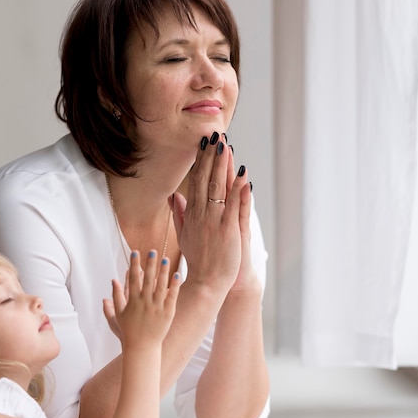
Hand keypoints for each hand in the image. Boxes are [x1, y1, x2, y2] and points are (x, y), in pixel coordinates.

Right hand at [102, 250, 179, 346]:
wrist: (142, 348)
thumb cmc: (129, 331)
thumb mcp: (118, 314)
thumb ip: (116, 296)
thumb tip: (113, 280)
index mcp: (133, 301)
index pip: (133, 279)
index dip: (133, 264)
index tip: (135, 252)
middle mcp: (145, 302)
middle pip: (148, 279)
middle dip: (150, 264)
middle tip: (152, 251)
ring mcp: (157, 307)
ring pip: (161, 286)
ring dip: (163, 271)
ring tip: (166, 259)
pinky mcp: (167, 313)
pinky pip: (172, 296)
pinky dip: (174, 285)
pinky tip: (177, 274)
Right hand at [171, 132, 249, 291]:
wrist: (206, 282)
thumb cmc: (198, 260)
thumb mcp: (184, 234)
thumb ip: (179, 214)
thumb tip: (174, 197)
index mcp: (192, 214)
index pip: (196, 182)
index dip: (201, 162)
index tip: (204, 144)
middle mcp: (201, 214)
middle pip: (206, 179)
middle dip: (211, 156)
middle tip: (215, 135)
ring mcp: (214, 220)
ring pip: (218, 187)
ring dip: (222, 165)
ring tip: (226, 145)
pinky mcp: (228, 229)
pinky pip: (233, 205)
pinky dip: (238, 189)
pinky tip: (243, 173)